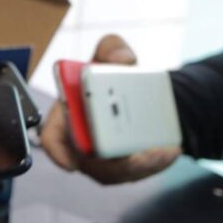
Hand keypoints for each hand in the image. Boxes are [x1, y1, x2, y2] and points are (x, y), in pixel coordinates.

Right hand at [39, 34, 180, 184]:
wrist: (143, 96)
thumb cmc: (117, 78)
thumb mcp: (114, 54)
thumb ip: (113, 48)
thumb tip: (121, 60)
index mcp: (68, 112)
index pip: (52, 137)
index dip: (58, 151)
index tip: (71, 160)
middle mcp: (79, 140)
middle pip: (86, 160)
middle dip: (105, 159)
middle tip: (127, 151)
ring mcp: (100, 159)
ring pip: (114, 171)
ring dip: (136, 164)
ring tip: (159, 149)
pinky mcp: (122, 169)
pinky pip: (135, 173)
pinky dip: (152, 164)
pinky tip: (169, 150)